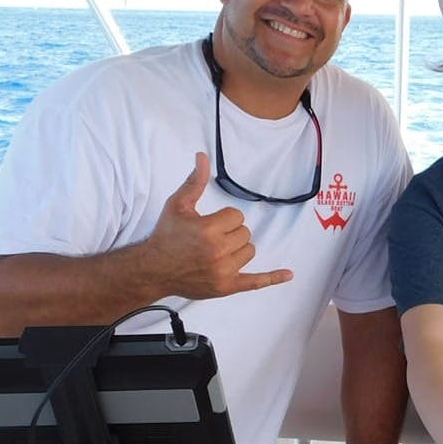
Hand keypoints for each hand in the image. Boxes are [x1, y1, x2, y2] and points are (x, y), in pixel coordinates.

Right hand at [143, 152, 293, 297]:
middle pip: (245, 233)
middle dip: (230, 232)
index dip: (224, 218)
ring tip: (216, 251)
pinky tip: (288, 274)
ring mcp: (223, 272)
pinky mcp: (226, 287)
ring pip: (250, 251)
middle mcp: (217, 252)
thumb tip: (203, 156)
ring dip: (238, 249)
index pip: (237, 216)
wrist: (153, 269)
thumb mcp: (178, 204)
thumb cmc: (167, 235)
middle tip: (209, 238)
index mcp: (208, 230)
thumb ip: (195, 181)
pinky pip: (255, 282)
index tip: (208, 224)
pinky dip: (272, 278)